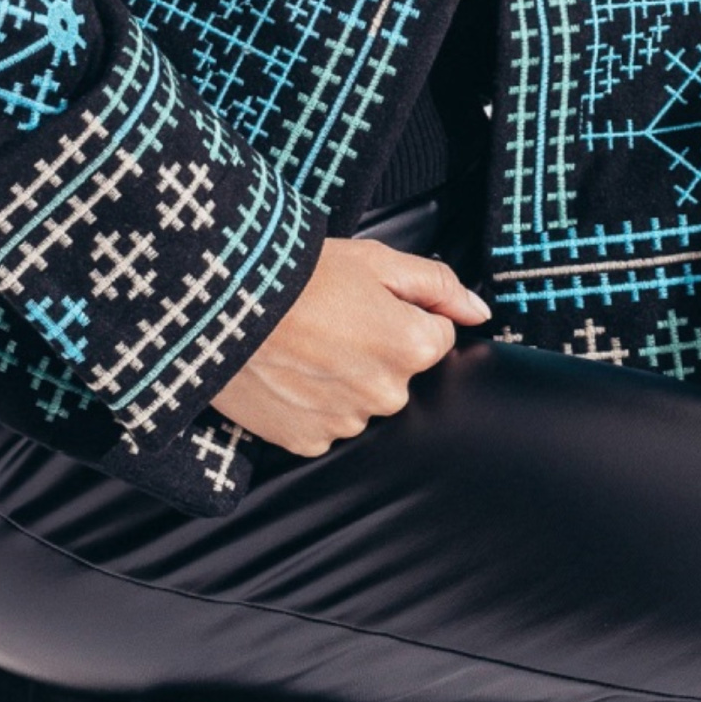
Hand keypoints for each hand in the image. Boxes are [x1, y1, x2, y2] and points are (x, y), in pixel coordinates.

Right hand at [210, 238, 492, 455]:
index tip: (366, 302)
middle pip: (398, 374)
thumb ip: (438, 286)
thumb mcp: (376, 260)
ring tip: (303, 343)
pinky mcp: (305, 441)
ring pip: (361, 400)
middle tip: (331, 319)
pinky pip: (324, 423)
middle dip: (375, 349)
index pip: (435, 338)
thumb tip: (479, 312)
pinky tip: (289, 371)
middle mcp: (385, 394)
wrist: (222, 304)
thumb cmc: (298, 275)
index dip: (404, 314)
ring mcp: (345, 422)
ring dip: (343, 378)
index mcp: (411, 348)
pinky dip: (311, 402)